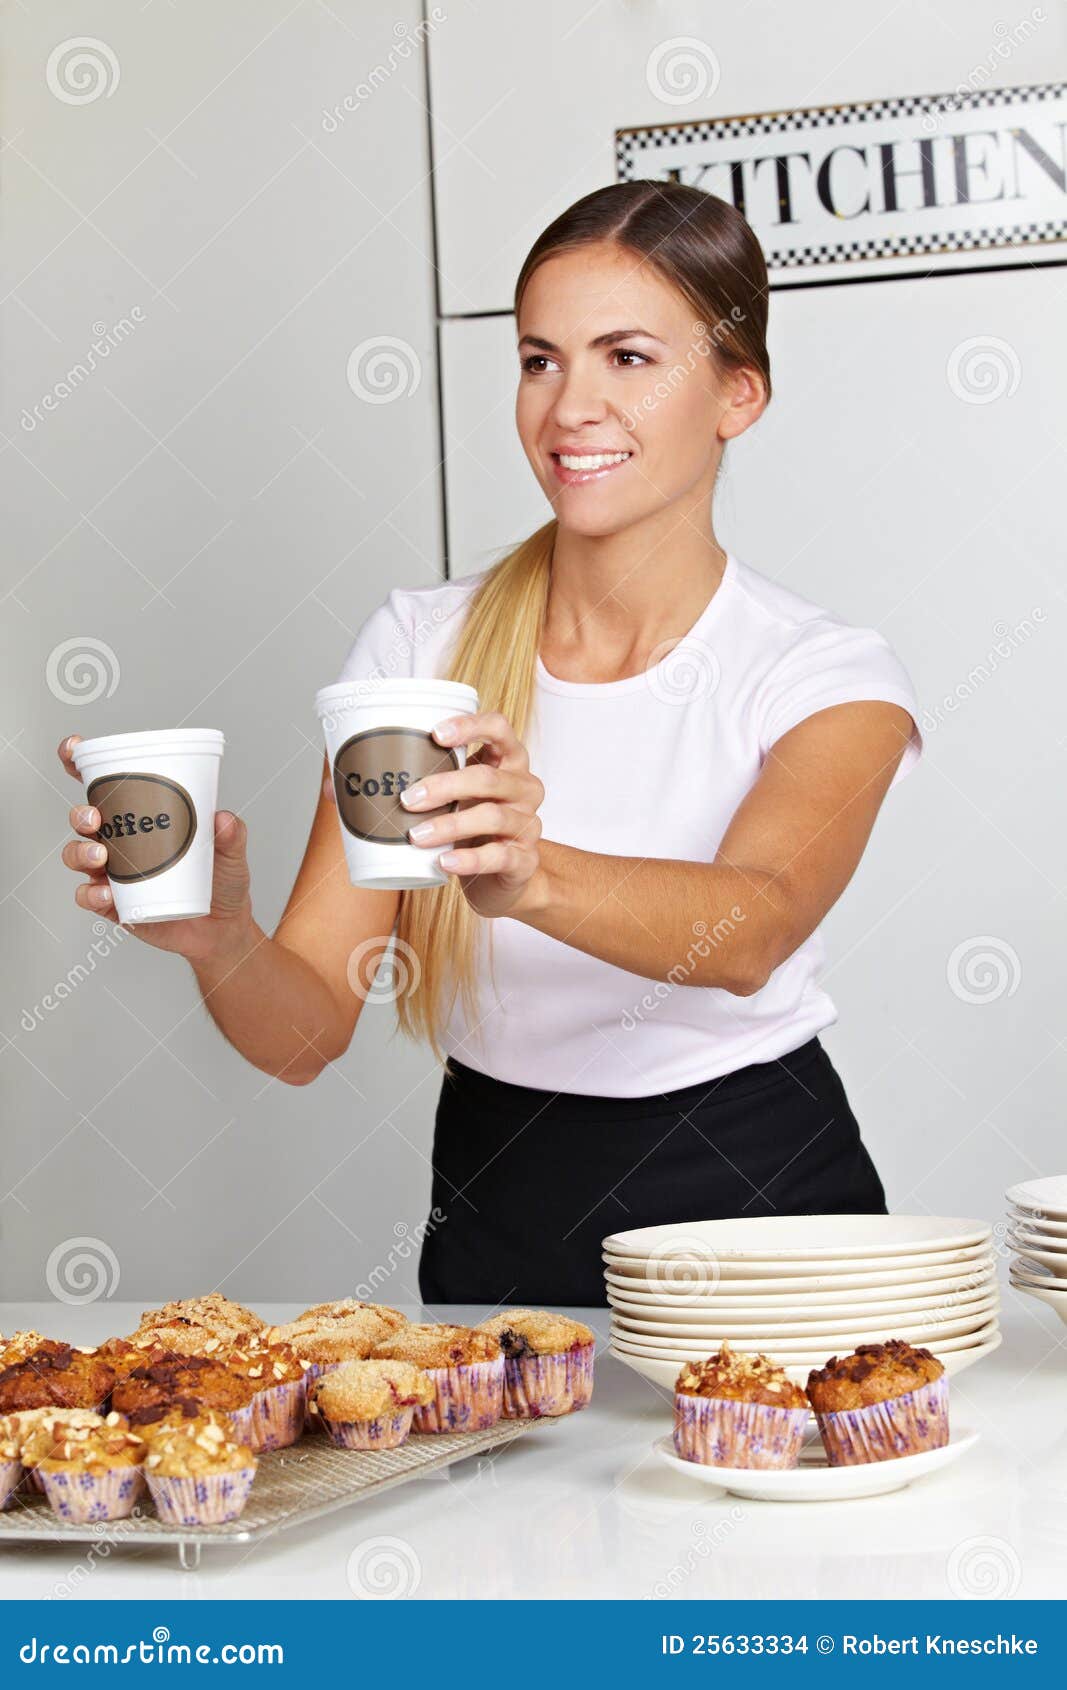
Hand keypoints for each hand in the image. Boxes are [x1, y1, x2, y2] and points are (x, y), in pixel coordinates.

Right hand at [58, 734, 253, 964]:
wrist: (223, 930)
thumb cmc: (221, 882)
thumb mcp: (232, 854)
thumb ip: (232, 835)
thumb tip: (223, 818)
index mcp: (142, 818)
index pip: (105, 785)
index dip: (79, 764)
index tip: (73, 748)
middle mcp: (121, 842)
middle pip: (84, 819)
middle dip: (80, 813)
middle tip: (95, 817)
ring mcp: (114, 874)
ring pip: (78, 855)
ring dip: (80, 852)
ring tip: (101, 856)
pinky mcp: (115, 906)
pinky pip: (89, 897)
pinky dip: (91, 894)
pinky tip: (106, 893)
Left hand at [398, 711, 545, 918]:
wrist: (503, 882)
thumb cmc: (468, 829)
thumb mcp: (444, 802)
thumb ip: (400, 787)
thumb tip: (336, 787)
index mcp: (505, 760)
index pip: (499, 727)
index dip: (471, 725)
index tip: (435, 734)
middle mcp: (523, 787)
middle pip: (489, 777)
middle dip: (445, 785)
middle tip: (406, 798)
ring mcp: (527, 824)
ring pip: (493, 816)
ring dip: (450, 824)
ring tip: (415, 836)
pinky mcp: (525, 860)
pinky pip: (501, 855)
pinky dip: (470, 859)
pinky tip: (444, 861)